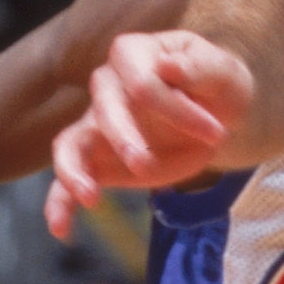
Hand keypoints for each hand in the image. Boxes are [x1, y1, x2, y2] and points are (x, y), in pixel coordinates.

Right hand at [45, 27, 259, 239]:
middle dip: (123, 139)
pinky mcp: (99, 159)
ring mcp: (97, 124)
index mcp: (133, 54)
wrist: (215, 114)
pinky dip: (60, 204)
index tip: (217, 133)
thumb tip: (169, 66)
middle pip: (103, 110)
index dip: (176, 110)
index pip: (141, 82)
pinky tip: (62, 229)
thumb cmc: (216, 86)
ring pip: (68, 144)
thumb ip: (198, 68)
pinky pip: (68, 179)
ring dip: (75, 171)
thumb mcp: (222, 73)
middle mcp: (107, 86)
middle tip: (147, 166)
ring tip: (90, 198)